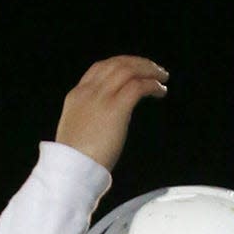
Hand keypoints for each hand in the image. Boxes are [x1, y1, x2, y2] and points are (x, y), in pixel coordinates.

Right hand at [56, 55, 168, 172]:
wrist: (71, 170)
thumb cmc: (74, 161)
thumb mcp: (75, 132)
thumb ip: (89, 120)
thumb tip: (105, 123)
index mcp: (77, 95)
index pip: (100, 68)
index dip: (119, 64)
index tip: (133, 69)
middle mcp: (89, 91)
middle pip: (117, 64)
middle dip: (138, 63)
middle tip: (153, 69)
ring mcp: (102, 98)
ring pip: (129, 70)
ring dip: (148, 70)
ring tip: (161, 76)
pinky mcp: (116, 109)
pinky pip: (138, 87)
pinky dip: (152, 85)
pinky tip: (160, 91)